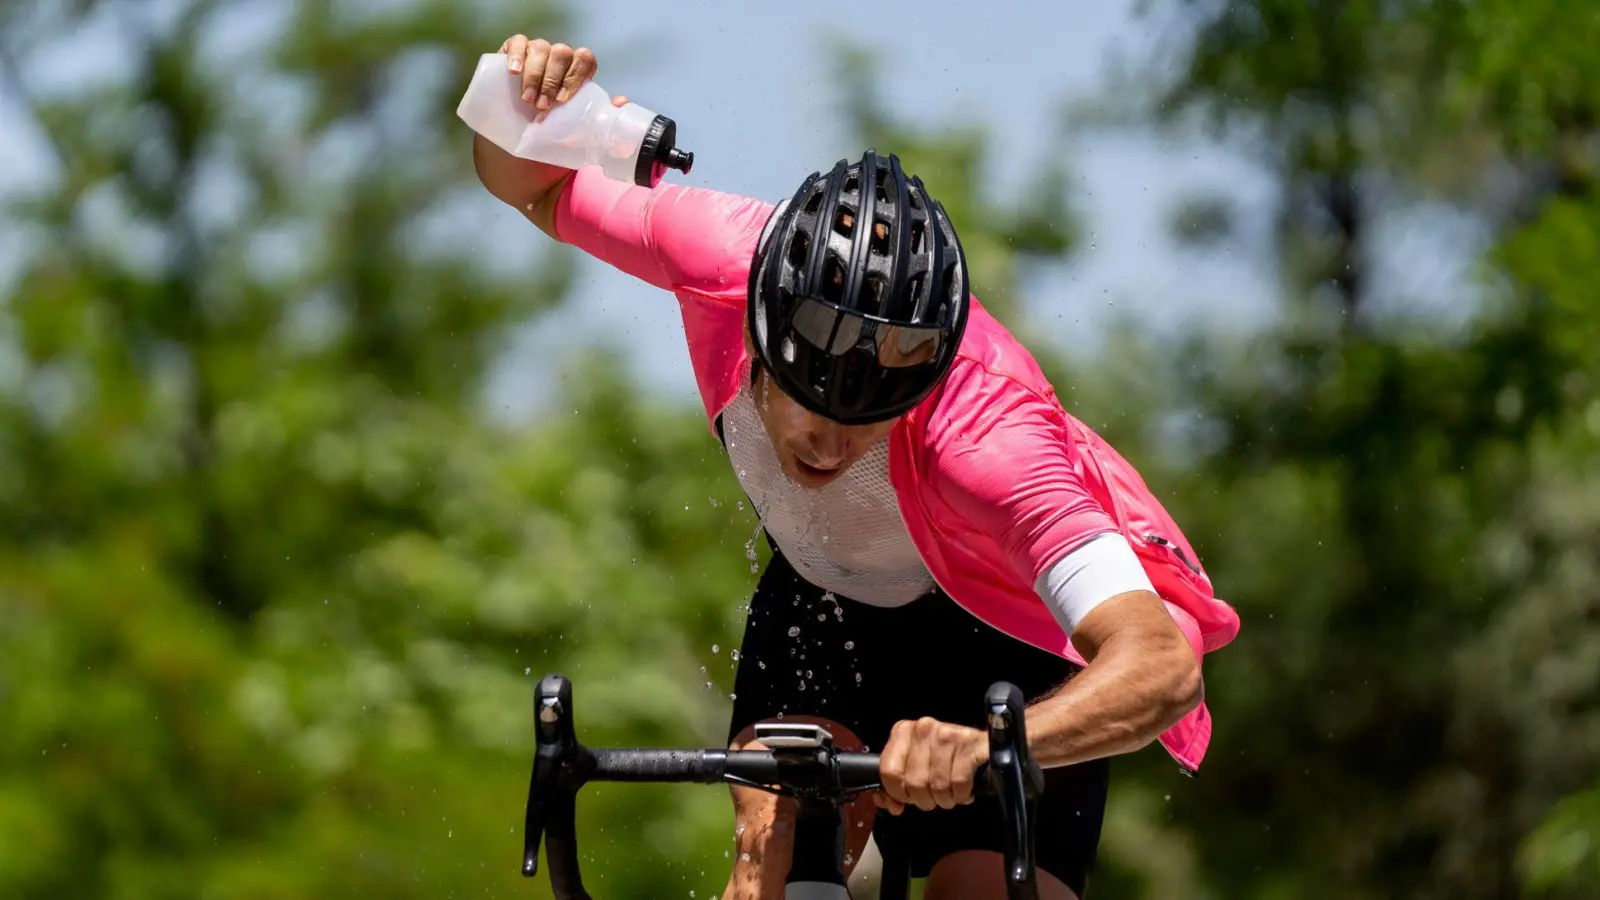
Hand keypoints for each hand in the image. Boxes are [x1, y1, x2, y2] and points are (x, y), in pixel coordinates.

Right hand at [497, 35, 629, 121]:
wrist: (518, 128)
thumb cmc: (550, 125)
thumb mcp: (573, 122)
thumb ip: (597, 113)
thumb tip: (621, 103)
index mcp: (576, 70)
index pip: (586, 59)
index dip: (576, 77)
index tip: (563, 100)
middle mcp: (559, 57)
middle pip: (563, 54)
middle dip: (552, 81)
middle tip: (542, 106)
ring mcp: (537, 50)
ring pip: (542, 49)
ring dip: (535, 76)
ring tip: (527, 99)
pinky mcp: (515, 49)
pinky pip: (518, 42)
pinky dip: (517, 56)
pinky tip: (513, 72)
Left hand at [876, 717, 988, 813]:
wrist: (981, 746)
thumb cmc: (946, 757)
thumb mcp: (916, 764)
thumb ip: (897, 785)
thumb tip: (890, 804)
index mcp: (904, 732)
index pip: (889, 771)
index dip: (898, 793)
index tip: (908, 797)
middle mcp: (923, 729)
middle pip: (914, 783)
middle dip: (925, 800)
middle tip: (934, 797)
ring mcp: (946, 735)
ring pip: (937, 786)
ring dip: (945, 799)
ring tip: (950, 793)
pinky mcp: (969, 745)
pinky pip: (959, 784)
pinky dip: (962, 795)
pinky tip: (964, 790)